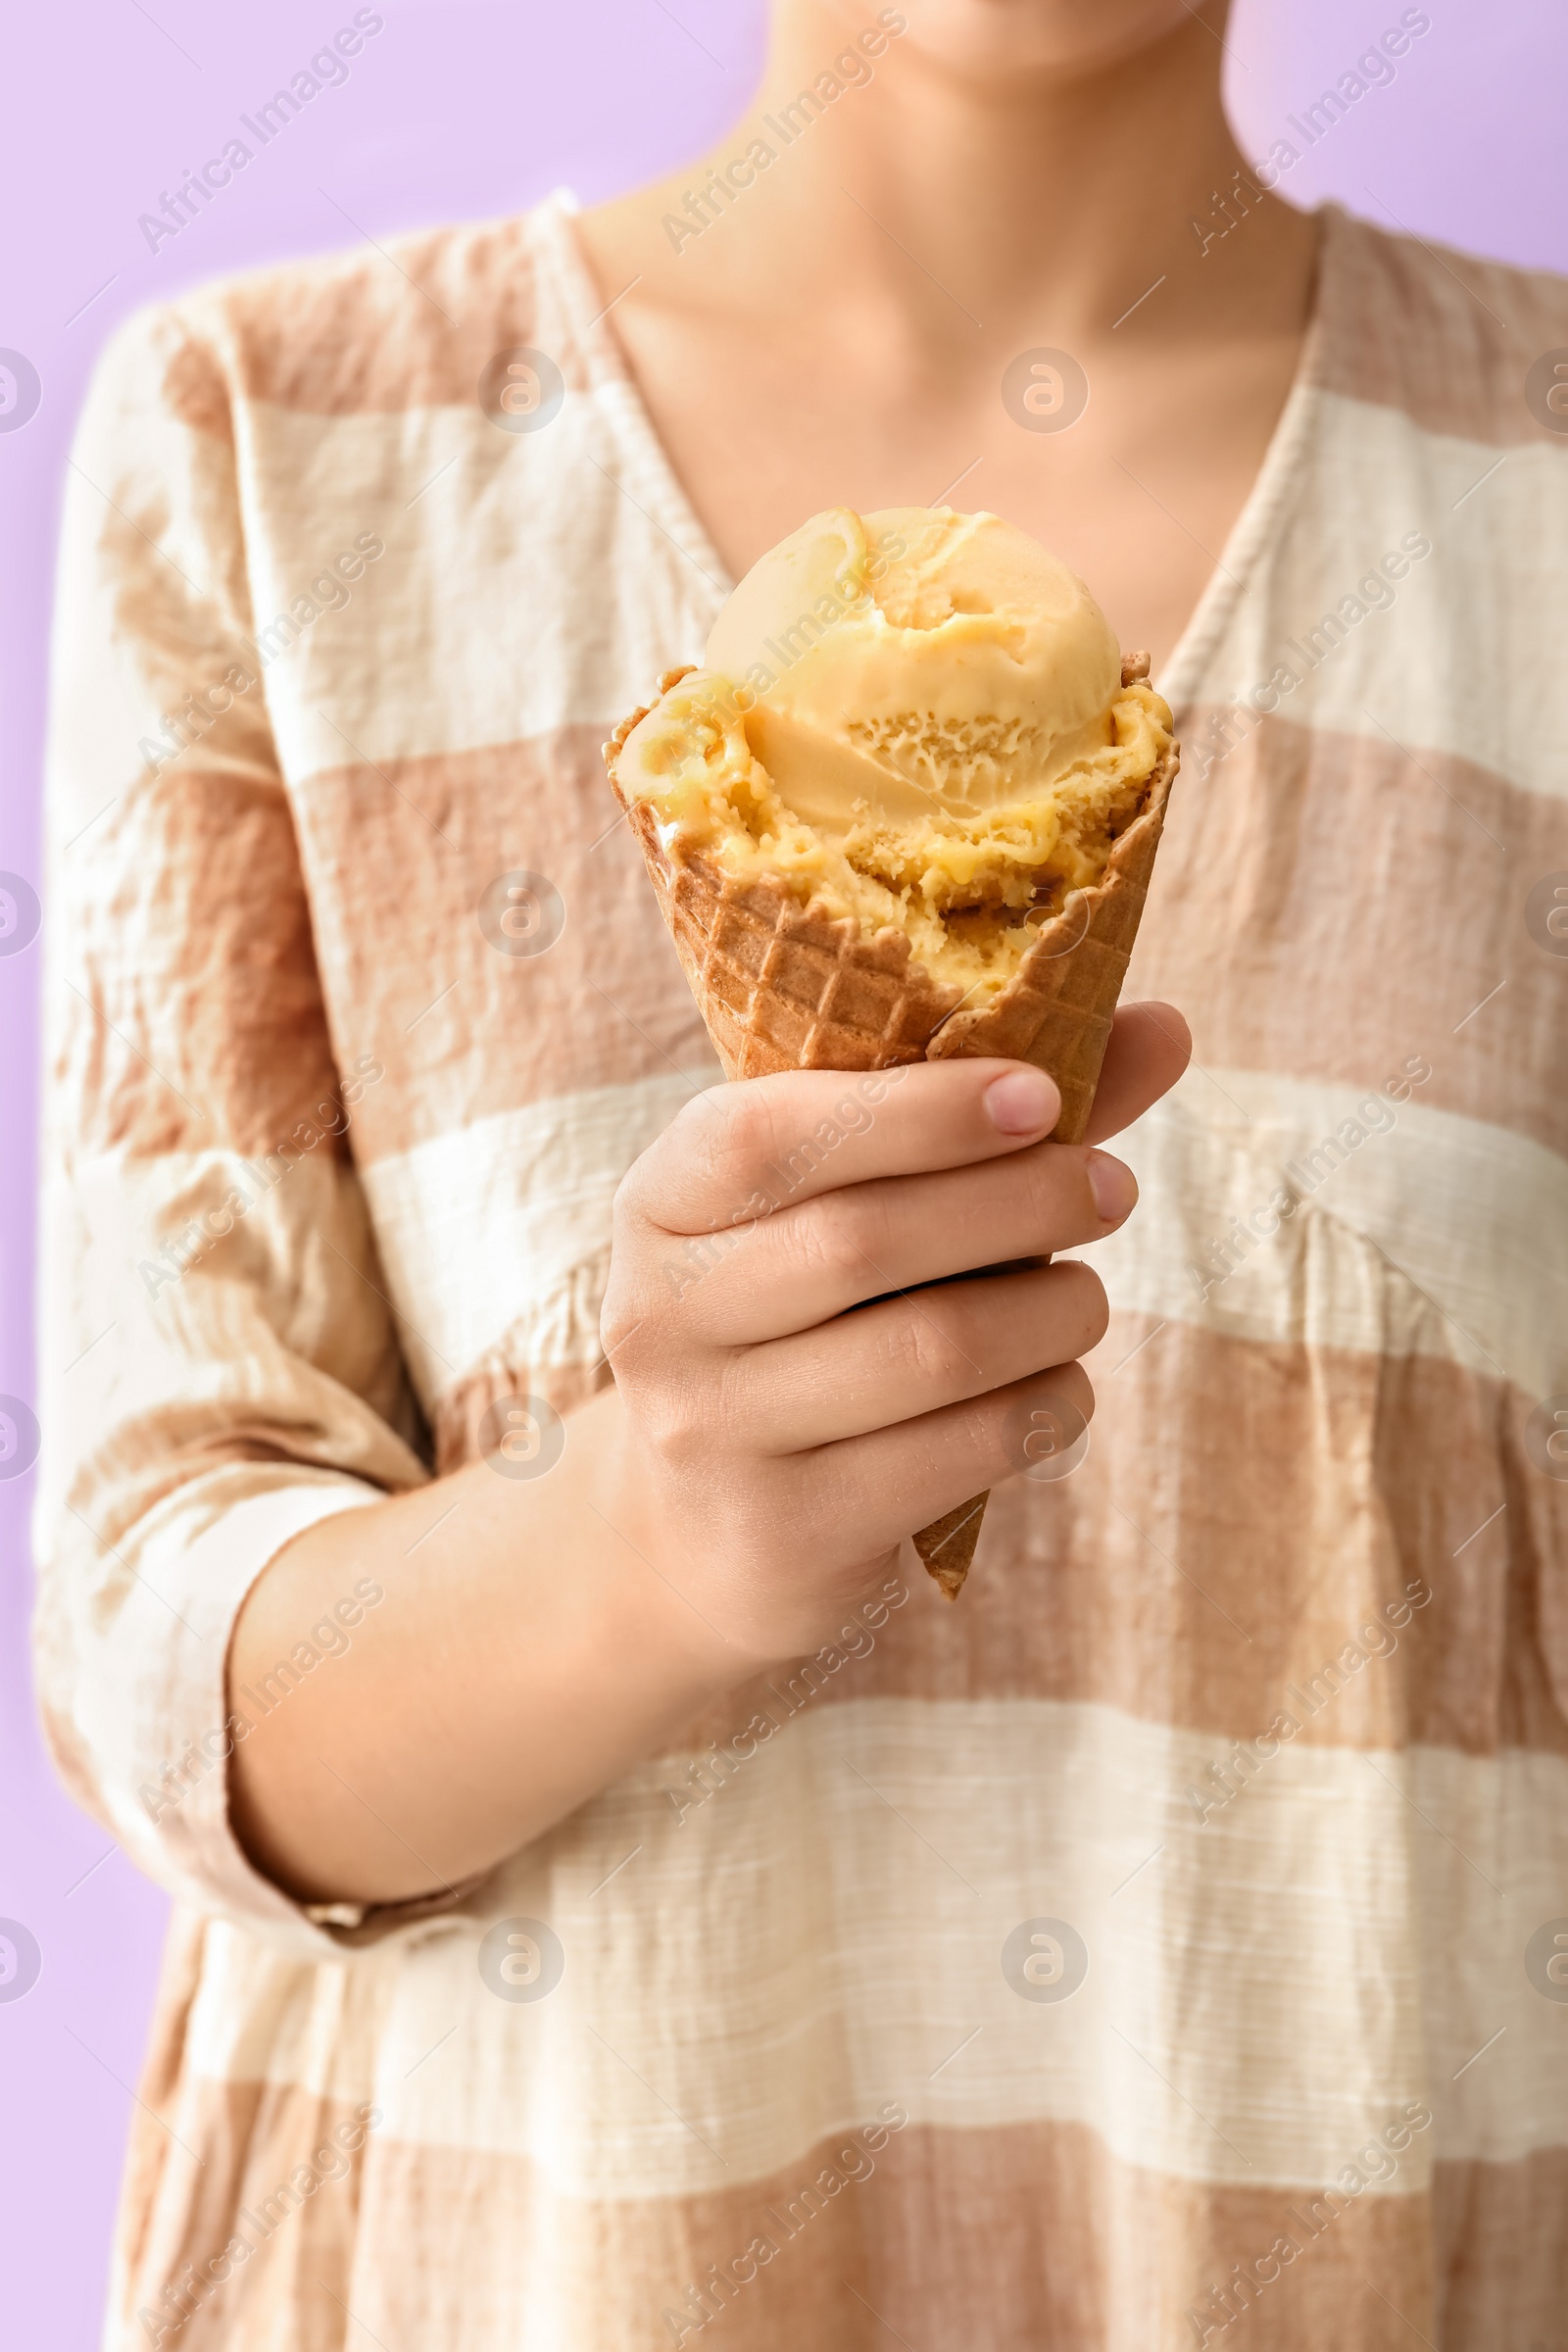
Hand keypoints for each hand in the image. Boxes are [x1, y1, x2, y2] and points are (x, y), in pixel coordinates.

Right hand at [597, 1001, 1189, 1663]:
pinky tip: (1055, 1388)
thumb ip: (998, 1125)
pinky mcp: (789, 1533)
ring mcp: (714, 1433)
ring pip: (929, 1350)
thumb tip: (1166, 1024)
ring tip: (1085, 1297)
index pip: (762, 1131)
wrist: (707, 1538)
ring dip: (1050, 1311)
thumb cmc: (811, 1329)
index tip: (1043, 1095)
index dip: (913, 1109)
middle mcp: (661, 1317)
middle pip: (862, 1239)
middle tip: (1112, 1188)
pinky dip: (1042, 1406)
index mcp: (661, 1203)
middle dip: (1019, 1202)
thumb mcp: (855, 1212)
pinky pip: (959, 1452)